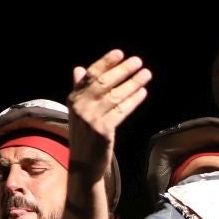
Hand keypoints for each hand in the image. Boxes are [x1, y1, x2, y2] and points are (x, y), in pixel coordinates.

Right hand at [68, 52, 152, 181]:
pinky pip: (121, 110)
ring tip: (146, 74)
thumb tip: (79, 69)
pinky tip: (142, 92)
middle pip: (104, 83)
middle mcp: (80, 106)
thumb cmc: (83, 135)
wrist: (82, 164)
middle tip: (138, 61)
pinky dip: (133, 100)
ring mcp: (90, 119)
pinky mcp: (102, 130)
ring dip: (133, 83)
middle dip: (122, 70)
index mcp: (73, 99)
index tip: (120, 53)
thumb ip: (79, 89)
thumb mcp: (77, 111)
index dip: (105, 62)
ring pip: (115, 96)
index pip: (90, 76)